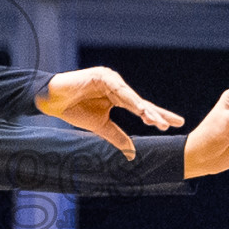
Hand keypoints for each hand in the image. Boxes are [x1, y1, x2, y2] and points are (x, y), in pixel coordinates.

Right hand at [35, 67, 184, 159]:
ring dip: (145, 109)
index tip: (172, 125)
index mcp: (118, 96)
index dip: (155, 116)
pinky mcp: (101, 76)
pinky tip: (140, 109)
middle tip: (176, 122)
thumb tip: (132, 152)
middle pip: (141, 102)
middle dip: (158, 113)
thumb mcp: (100, 126)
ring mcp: (110, 79)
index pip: (140, 108)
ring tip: (157, 121)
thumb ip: (117, 136)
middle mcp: (117, 86)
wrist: (52, 101)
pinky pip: (118, 90)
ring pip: (132, 97)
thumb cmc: (74, 110)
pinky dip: (129, 99)